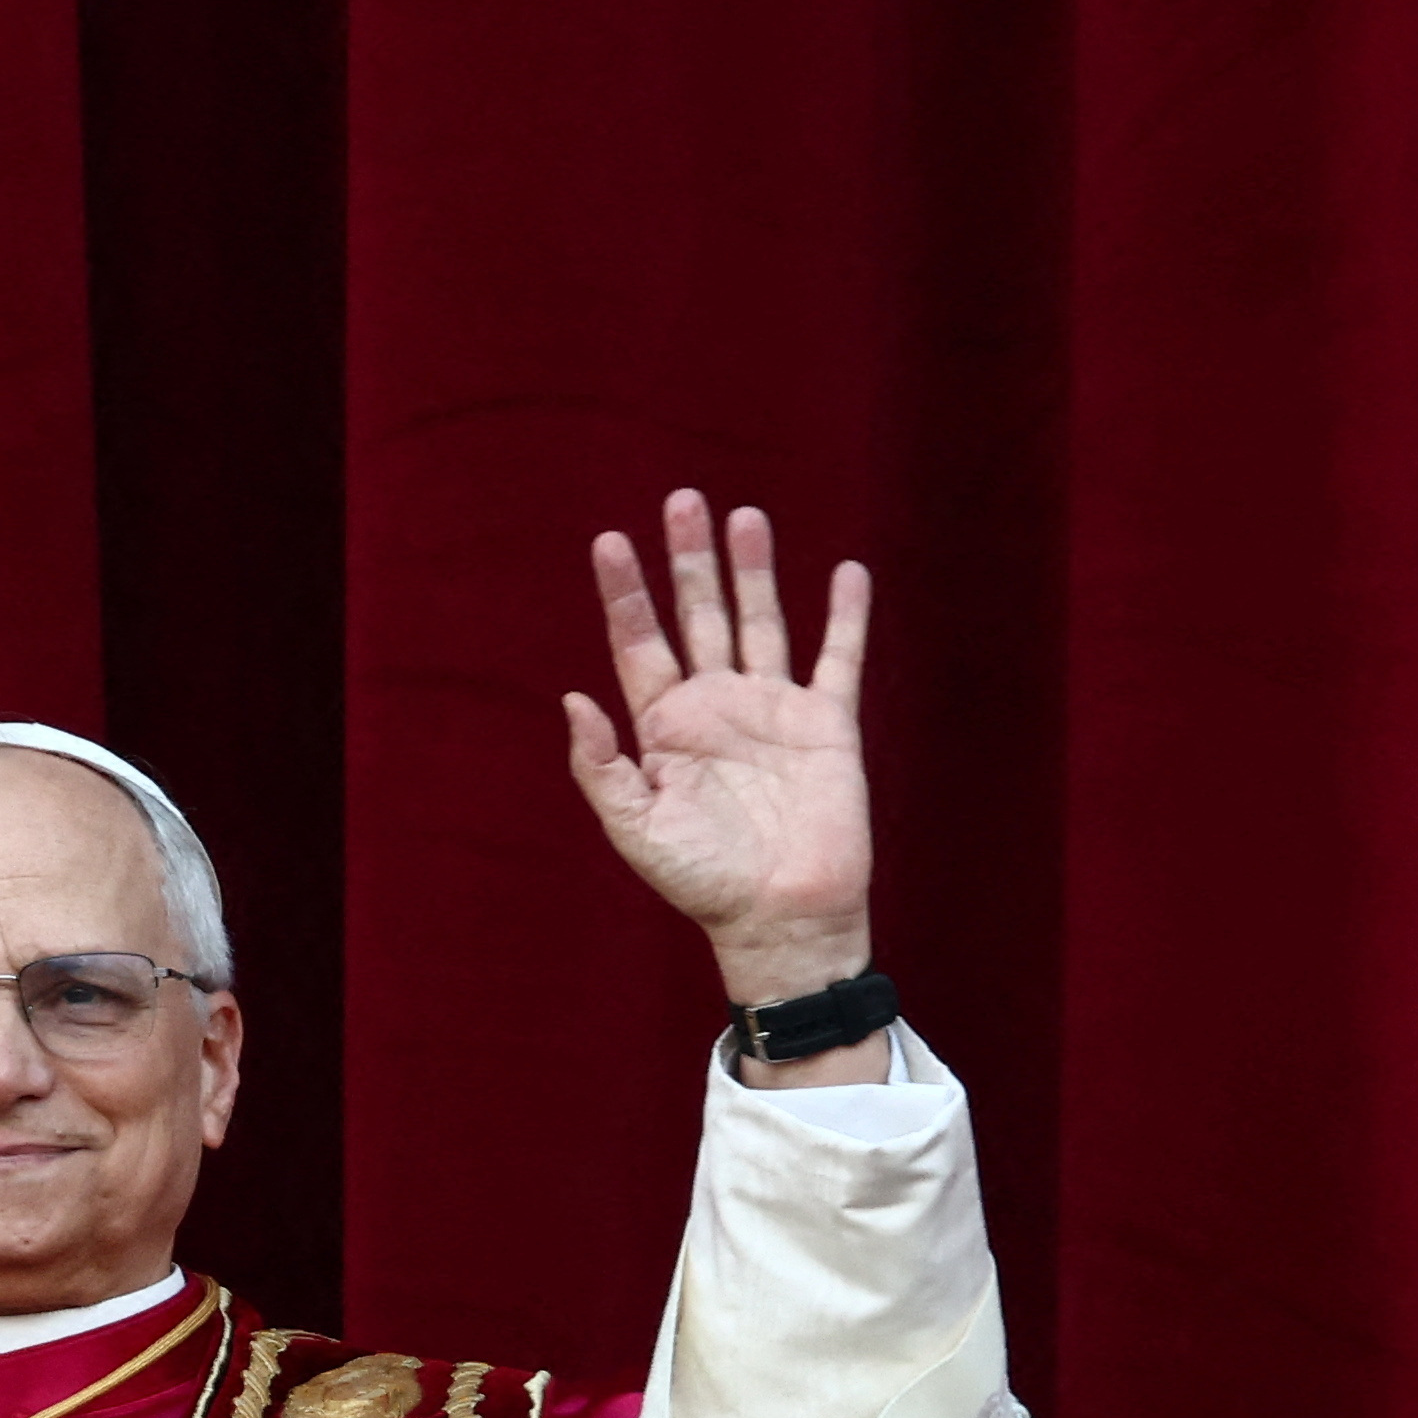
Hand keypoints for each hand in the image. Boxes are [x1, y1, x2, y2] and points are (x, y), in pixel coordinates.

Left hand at [564, 492, 877, 1052]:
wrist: (780, 918)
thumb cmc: (701, 880)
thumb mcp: (635, 826)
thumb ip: (601, 765)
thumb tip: (572, 699)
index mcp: (665, 724)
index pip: (639, 641)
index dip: (625, 592)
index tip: (609, 542)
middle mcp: (717, 704)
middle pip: (699, 614)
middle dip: (689, 559)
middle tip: (682, 499)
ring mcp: (773, 709)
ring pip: (761, 621)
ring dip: (754, 571)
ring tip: (744, 516)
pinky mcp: (828, 726)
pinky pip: (838, 660)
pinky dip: (844, 616)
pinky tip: (845, 572)